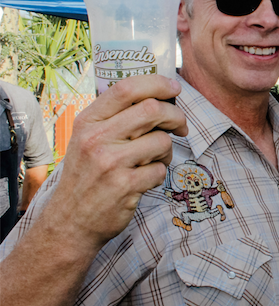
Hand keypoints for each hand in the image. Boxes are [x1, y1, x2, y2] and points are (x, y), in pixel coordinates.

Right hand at [43, 75, 186, 249]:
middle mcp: (97, 139)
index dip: (157, 84)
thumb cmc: (87, 175)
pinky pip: (160, 170)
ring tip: (154, 159)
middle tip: (180, 126)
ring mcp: (110, 163)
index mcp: (89, 121)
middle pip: (152, 110)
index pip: (127, 88)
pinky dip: (158, 174)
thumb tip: (158, 96)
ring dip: (167, 150)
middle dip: (176, 116)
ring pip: (162, 141)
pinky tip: (144, 180)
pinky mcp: (125, 186)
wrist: (70, 221)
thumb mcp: (89, 138)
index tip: (175, 90)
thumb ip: (115, 117)